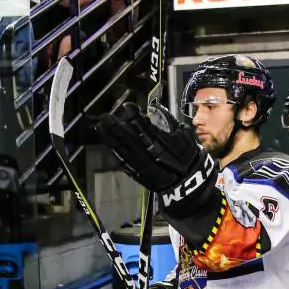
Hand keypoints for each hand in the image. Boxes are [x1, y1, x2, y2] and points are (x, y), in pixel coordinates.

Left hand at [98, 103, 214, 198]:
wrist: (187, 182)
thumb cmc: (187, 156)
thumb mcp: (183, 135)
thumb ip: (168, 121)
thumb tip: (157, 109)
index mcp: (159, 141)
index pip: (142, 125)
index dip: (133, 115)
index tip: (127, 106)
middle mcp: (147, 151)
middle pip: (128, 136)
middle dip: (116, 125)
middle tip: (106, 116)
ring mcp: (140, 163)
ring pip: (123, 148)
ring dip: (111, 137)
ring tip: (101, 126)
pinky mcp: (137, 173)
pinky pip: (123, 161)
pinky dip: (115, 151)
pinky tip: (109, 143)